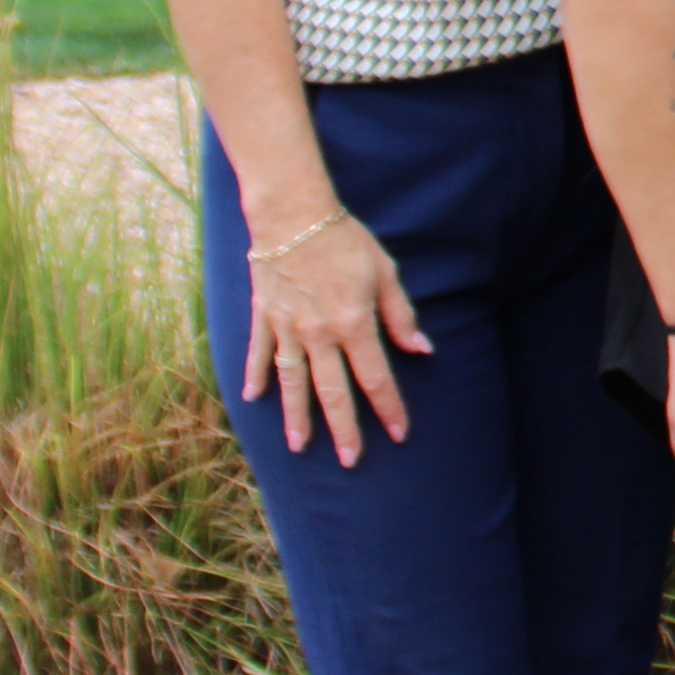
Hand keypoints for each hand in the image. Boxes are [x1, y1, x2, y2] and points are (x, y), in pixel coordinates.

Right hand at [247, 203, 430, 462]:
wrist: (292, 213)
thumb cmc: (345, 240)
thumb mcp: (385, 272)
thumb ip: (401, 315)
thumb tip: (422, 349)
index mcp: (353, 324)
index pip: (375, 378)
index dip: (389, 408)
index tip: (399, 433)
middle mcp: (318, 334)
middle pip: (332, 392)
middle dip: (344, 429)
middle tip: (351, 461)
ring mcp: (286, 328)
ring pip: (292, 382)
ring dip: (296, 417)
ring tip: (300, 447)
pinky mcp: (263, 316)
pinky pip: (258, 352)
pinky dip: (254, 376)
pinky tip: (252, 399)